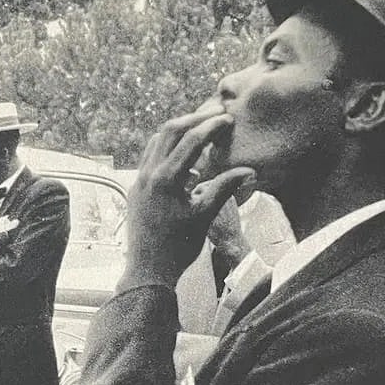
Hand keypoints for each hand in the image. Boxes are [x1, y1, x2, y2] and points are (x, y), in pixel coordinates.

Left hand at [119, 105, 254, 290]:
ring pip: (157, 141)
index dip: (212, 126)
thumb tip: (249, 171)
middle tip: (215, 114)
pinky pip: (151, 156)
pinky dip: (168, 148)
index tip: (228, 118)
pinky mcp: (136, 187)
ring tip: (202, 130)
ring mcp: (139, 180)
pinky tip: (185, 158)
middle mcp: (148, 174)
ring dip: (179, 131)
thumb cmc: (178, 248)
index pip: (191, 140)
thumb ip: (224, 188)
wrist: (148, 270)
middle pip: (170, 130)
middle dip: (194, 119)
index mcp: (166, 179)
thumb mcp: (205, 216)